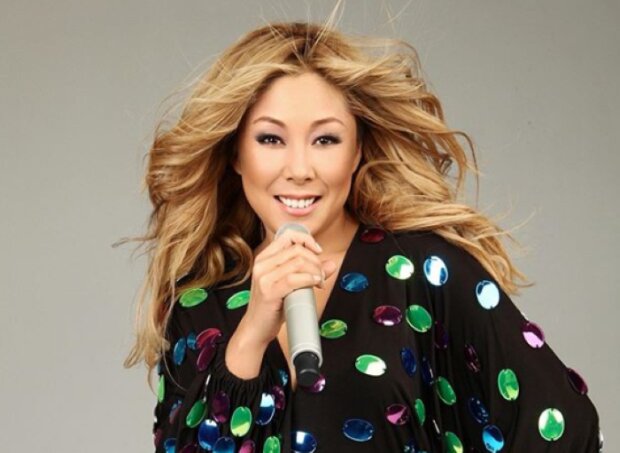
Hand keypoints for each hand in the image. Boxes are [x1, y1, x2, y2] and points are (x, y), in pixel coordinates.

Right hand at [239, 228, 337, 347]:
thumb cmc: (273, 307)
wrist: (256, 329)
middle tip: (321, 275)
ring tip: (319, 282)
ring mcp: (263, 277)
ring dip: (315, 271)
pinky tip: (315, 284)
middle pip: (297, 250)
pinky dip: (309, 279)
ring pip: (298, 262)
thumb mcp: (291, 285)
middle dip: (316, 261)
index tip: (318, 251)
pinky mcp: (268, 291)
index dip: (307, 240)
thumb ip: (309, 272)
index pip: (288, 236)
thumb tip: (331, 264)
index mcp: (264, 258)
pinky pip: (294, 279)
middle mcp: (261, 264)